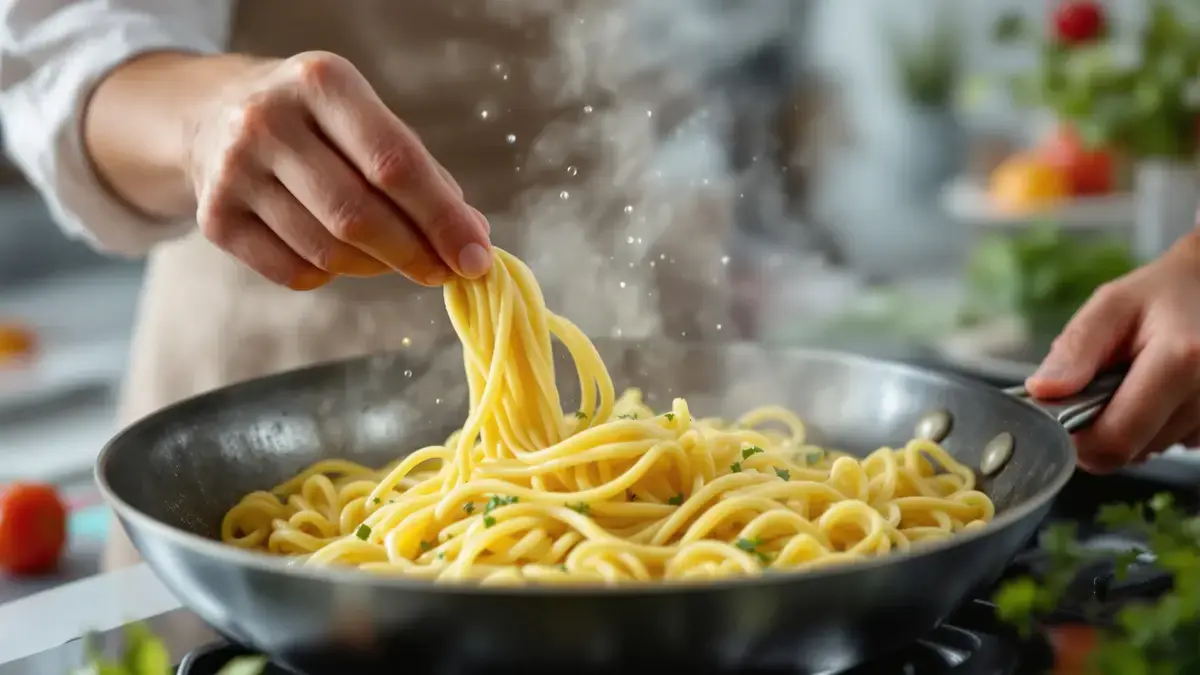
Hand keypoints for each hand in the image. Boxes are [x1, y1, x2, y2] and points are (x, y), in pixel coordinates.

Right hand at [185, 51, 491, 288]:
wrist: (213, 114)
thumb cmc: (316, 122)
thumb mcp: (366, 119)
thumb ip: (421, 174)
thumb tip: (472, 238)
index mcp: (322, 83)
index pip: (395, 163)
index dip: (443, 219)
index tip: (476, 258)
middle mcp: (269, 121)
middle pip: (358, 215)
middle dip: (415, 254)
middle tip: (445, 271)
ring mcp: (233, 171)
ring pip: (328, 252)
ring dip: (377, 266)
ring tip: (392, 255)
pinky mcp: (215, 219)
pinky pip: (294, 272)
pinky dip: (332, 275)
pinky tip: (340, 253)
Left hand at [1026, 232, 1199, 471]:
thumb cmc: (1158, 296)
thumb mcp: (1110, 307)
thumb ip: (1075, 351)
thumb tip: (1042, 393)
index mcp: (1181, 361)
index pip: (1118, 438)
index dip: (1080, 440)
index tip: (1064, 416)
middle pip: (1133, 451)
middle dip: (1102, 432)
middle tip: (1097, 391)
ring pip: (1151, 451)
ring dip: (1129, 429)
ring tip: (1132, 384)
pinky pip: (1172, 444)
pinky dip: (1154, 427)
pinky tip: (1156, 394)